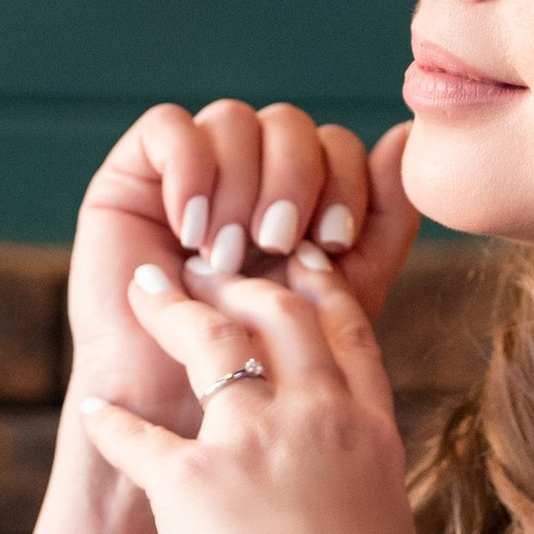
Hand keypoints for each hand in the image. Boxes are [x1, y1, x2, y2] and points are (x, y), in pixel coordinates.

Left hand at [9, 102, 419, 533]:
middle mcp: (315, 416)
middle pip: (280, 315)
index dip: (323, 291)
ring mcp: (253, 441)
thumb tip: (342, 493)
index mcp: (367, 431)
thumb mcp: (387, 524)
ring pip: (210, 341)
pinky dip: (111, 423)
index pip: (348, 336)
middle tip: (211, 263)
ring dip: (172, 309)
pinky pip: (138, 437)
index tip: (304, 265)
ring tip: (145, 289)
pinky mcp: (194, 480)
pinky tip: (93, 408)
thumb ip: (358, 486)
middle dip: (242, 280)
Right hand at [65, 100, 419, 438]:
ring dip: (241, 186)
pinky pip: (167, 127)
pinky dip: (189, 170)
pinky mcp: (130, 176)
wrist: (177, 414)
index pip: (336, 144)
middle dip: (295, 182)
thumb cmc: (260, 368)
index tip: (334, 244)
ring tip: (226, 256)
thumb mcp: (340, 295)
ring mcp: (188, 171)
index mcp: (297, 197)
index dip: (345, 181)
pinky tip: (190, 230)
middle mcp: (245, 174)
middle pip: (289, 124)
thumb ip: (381, 221)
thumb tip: (404, 133)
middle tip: (277, 244)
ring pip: (234, 119)